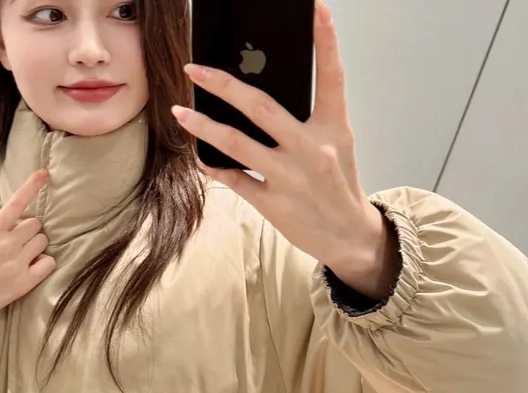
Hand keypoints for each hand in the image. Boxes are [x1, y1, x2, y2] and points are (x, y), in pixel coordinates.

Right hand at [0, 169, 56, 327]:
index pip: (17, 202)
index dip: (33, 185)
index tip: (45, 173)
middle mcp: (7, 245)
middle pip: (34, 223)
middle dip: (26, 227)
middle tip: (14, 237)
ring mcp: (17, 265)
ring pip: (42, 241)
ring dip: (35, 243)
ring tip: (20, 253)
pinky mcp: (23, 284)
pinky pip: (49, 264)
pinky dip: (44, 262)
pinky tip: (32, 265)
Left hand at [172, 2, 397, 298]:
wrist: (347, 235)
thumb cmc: (338, 186)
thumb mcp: (336, 146)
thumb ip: (308, 121)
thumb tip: (259, 101)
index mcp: (333, 129)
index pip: (331, 76)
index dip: (325, 40)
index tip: (314, 8)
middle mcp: (312, 150)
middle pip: (261, 106)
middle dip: (223, 84)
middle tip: (194, 68)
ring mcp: (290, 178)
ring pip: (236, 143)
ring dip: (203, 125)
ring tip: (180, 111)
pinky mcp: (273, 204)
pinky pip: (234, 179)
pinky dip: (214, 166)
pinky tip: (200, 155)